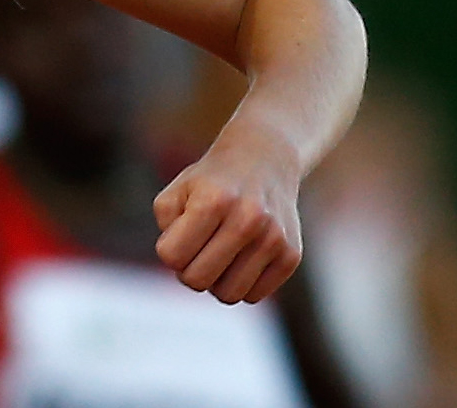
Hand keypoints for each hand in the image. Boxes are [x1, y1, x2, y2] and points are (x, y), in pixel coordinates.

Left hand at [152, 127, 303, 303]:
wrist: (264, 160)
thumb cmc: (211, 182)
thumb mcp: (176, 191)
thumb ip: (165, 227)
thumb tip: (181, 265)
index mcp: (213, 201)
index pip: (172, 257)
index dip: (169, 251)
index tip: (179, 236)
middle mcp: (247, 220)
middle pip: (198, 280)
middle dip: (189, 270)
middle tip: (197, 251)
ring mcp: (273, 239)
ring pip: (228, 295)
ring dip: (216, 281)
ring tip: (219, 255)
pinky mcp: (291, 255)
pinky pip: (253, 296)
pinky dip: (241, 284)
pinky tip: (241, 259)